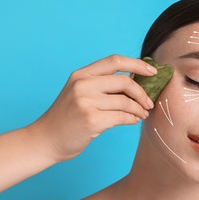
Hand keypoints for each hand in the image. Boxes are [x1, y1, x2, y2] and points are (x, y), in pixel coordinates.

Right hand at [31, 54, 156, 161]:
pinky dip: (132, 119)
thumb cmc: (68, 117)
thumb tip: (136, 83)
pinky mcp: (91, 120)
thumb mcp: (80, 93)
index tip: (152, 71)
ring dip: (139, 109)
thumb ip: (103, 85)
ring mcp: (86, 102)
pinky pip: (122, 117)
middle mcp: (82, 84)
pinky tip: (133, 121)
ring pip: (126, 102)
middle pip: (125, 81)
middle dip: (142, 93)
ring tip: (142, 114)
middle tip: (149, 103)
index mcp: (81, 74)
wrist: (46, 139)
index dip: (137, 64)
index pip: (115, 61)